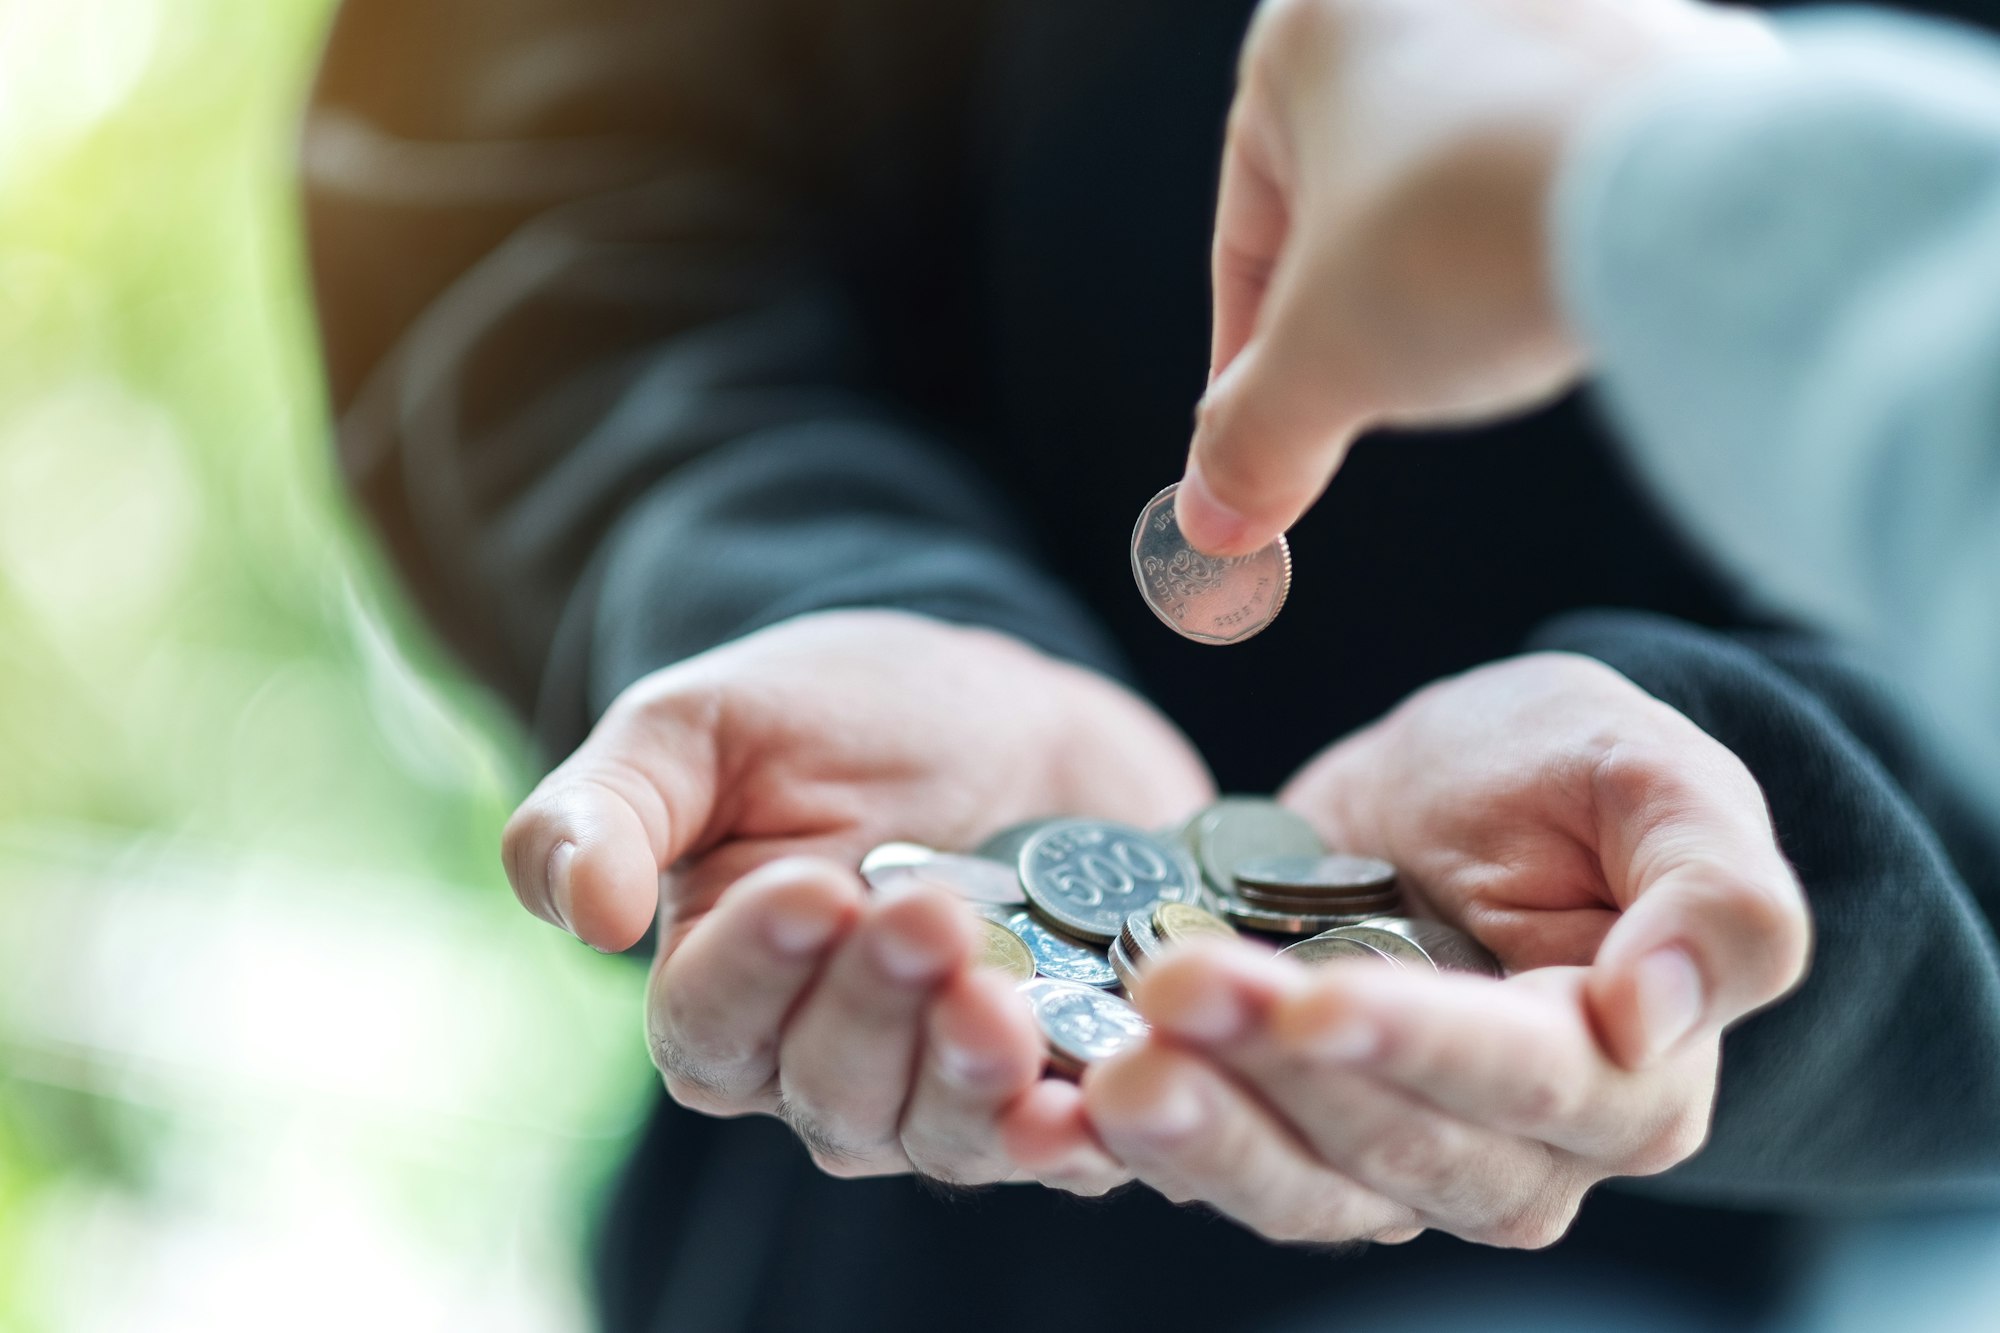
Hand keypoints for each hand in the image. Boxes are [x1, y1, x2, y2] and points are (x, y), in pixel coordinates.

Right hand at [502, 610, 1211, 1184]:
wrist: (995, 706)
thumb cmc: (830, 713)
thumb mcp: (701, 726)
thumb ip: (610, 809)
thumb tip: (579, 912)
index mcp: (722, 985)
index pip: (711, 1024)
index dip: (757, 972)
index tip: (811, 889)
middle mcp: (822, 1063)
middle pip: (830, 1090)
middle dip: (878, 1008)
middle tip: (925, 916)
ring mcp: (942, 1085)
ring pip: (937, 1132)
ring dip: (967, 1076)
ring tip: (1000, 1000)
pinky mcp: (1057, 1082)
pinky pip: (1061, 1148)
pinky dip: (1075, 1139)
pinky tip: (1088, 1105)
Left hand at [1045, 653, 1811, 1245]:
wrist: (1469, 793)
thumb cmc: (1573, 775)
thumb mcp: (1655, 777)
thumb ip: (1713, 891)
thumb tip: (1660, 1011)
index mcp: (1628, 1075)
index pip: (1525, 1082)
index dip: (1420, 1045)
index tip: (1320, 996)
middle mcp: (1520, 1152)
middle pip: (1397, 1149)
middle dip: (1277, 1074)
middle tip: (1172, 988)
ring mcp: (1399, 1160)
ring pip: (1303, 1185)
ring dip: (1204, 1133)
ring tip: (1111, 1067)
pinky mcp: (1296, 1139)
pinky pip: (1225, 1170)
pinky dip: (1153, 1146)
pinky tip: (1073, 1098)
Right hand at [1176, 0, 1780, 554]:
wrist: (1682, 191)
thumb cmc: (1469, 233)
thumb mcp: (1320, 368)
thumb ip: (1252, 441)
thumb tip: (1214, 522)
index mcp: (1313, 30)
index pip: (1248, 231)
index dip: (1249, 357)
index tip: (1267, 437)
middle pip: (1360, 200)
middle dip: (1363, 310)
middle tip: (1375, 403)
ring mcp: (1563, 12)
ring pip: (1473, 176)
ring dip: (1464, 270)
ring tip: (1490, 343)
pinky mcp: (1667, 51)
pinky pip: (1583, 165)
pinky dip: (1566, 236)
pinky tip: (1576, 293)